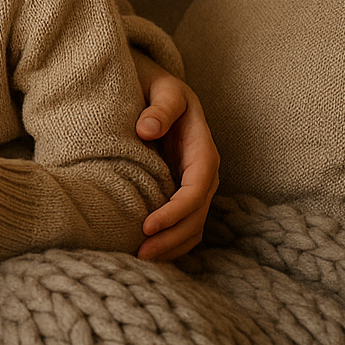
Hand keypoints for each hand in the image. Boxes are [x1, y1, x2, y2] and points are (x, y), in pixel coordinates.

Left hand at [133, 52, 220, 260]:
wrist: (157, 87)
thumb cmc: (159, 87)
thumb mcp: (164, 88)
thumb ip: (160, 107)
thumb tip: (147, 130)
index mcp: (203, 149)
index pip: (196, 189)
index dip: (175, 212)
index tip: (147, 225)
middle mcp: (203, 171)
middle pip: (196, 215)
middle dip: (172, 237)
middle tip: (141, 252)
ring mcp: (194, 184)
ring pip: (193, 225)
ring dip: (172, 245)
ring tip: (142, 257)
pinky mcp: (181, 190)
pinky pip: (184, 223)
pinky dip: (172, 241)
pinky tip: (150, 250)